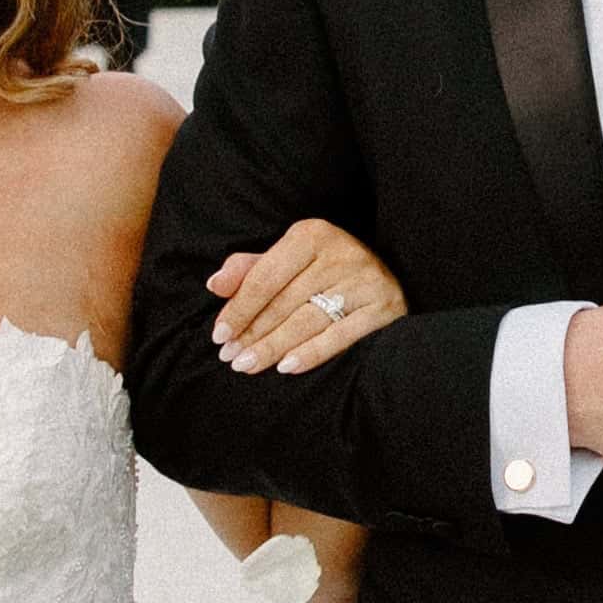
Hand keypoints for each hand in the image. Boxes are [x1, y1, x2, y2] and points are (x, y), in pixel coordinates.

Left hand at [209, 215, 409, 376]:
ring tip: (247, 365)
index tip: (219, 335)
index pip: (265, 277)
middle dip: (252, 333)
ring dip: (273, 347)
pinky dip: (311, 354)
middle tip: (230, 357)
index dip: (239, 308)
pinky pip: (340, 336)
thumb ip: (250, 270)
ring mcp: (366, 281)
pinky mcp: (384, 307)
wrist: (387, 275)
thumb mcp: (288, 260)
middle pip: (284, 302)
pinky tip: (286, 367)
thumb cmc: (325, 270)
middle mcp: (341, 253)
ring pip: (308, 321)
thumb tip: (215, 285)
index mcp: (312, 235)